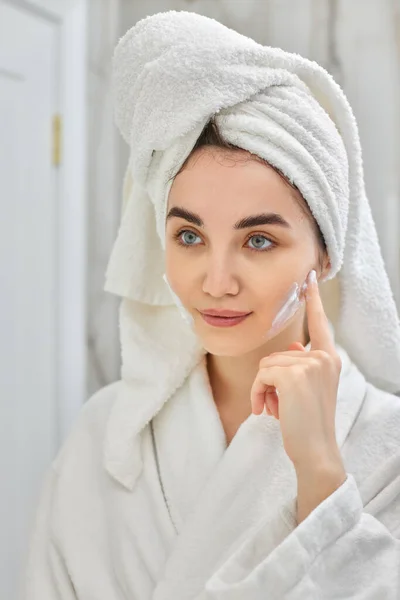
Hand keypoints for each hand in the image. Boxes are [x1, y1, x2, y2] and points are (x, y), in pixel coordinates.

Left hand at [250, 269, 343, 471]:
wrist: (315, 451)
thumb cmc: (308, 423)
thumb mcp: (310, 389)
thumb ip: (302, 364)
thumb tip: (294, 346)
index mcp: (328, 358)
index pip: (319, 323)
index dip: (313, 299)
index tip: (310, 277)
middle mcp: (322, 358)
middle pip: (276, 354)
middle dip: (269, 381)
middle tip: (278, 405)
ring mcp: (309, 365)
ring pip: (266, 365)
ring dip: (262, 389)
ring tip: (274, 410)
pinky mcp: (292, 376)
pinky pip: (260, 375)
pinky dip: (256, 393)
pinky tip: (265, 411)